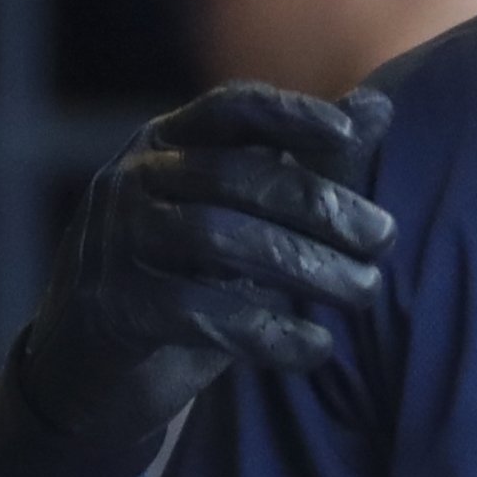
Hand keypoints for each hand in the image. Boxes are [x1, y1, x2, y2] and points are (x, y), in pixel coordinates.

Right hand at [0, 83, 398, 468]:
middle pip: (235, 176)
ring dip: (306, 266)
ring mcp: (115, 242)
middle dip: (319, 205)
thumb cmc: (185, 277)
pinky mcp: (113, 308)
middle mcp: (132, 180)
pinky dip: (268, 332)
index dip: (290, 114)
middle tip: (384, 238)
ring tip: (364, 292)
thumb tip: (380, 108)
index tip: (349, 135)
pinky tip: (317, 349)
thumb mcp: (242, 216)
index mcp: (166, 143)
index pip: (229, 109)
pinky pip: (198, 311)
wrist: (92, 369)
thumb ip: (307, 162)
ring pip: (218, 237)